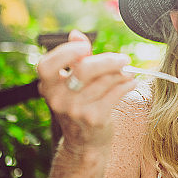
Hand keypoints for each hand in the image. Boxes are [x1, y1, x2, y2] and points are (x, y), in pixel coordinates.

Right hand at [37, 30, 135, 147]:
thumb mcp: (71, 83)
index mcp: (49, 87)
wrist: (85, 143)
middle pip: (84, 69)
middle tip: (124, 59)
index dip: (65, 52)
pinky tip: (131, 83)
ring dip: (122, 73)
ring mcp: (76, 110)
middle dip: (108, 60)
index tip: (84, 46)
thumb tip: (76, 34)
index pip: (46, 66)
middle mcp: (58, 99)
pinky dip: (127, 85)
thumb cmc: (80, 106)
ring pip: (104, 80)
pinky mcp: (94, 118)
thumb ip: (75, 59)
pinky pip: (116, 93)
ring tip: (128, 72)